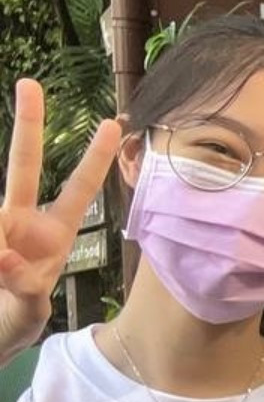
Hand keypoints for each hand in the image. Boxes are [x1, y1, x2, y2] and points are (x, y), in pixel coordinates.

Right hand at [0, 80, 121, 357]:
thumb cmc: (16, 317)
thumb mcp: (29, 308)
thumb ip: (24, 287)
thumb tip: (6, 254)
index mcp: (54, 233)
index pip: (78, 189)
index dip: (95, 159)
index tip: (113, 123)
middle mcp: (21, 220)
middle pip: (23, 166)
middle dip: (28, 126)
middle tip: (30, 84)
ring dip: (2, 254)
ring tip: (6, 274)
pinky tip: (0, 271)